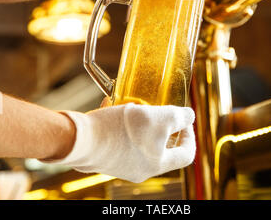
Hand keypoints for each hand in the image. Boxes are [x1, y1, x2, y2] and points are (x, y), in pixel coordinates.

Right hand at [43, 104, 195, 183]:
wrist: (80, 138)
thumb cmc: (122, 130)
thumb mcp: (160, 118)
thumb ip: (180, 117)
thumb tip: (190, 116)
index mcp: (156, 164)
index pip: (186, 155)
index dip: (190, 135)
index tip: (185, 119)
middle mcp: (140, 168)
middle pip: (161, 147)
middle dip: (161, 124)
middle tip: (158, 108)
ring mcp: (121, 163)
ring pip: (138, 139)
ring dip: (138, 119)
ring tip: (132, 102)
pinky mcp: (104, 154)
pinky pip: (118, 136)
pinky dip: (118, 119)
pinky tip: (112, 103)